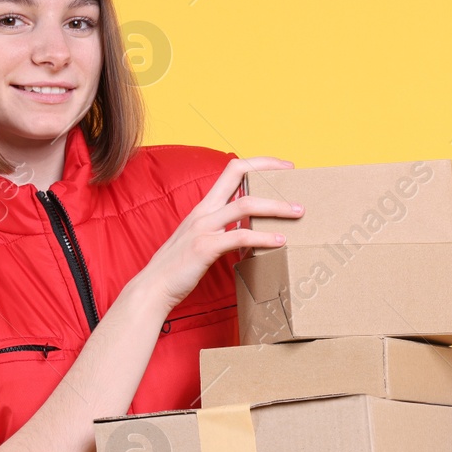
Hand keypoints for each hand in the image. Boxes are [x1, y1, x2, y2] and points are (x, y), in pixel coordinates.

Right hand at [137, 156, 303, 311]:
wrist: (153, 288)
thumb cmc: (179, 267)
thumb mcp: (200, 239)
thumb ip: (222, 229)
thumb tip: (248, 230)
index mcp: (204, 206)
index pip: (231, 169)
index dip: (258, 163)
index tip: (281, 167)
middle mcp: (203, 211)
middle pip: (237, 174)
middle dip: (268, 169)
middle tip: (293, 174)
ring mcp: (203, 227)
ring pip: (245, 205)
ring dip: (276, 206)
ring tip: (297, 212)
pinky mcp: (205, 247)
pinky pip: (240, 236)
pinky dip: (263, 237)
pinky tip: (280, 241)